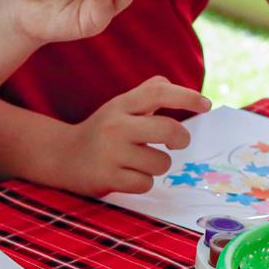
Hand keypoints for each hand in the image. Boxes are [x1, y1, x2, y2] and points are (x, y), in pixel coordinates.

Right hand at [54, 76, 212, 195]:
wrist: (62, 156)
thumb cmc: (100, 131)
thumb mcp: (119, 107)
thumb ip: (146, 94)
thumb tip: (173, 85)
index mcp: (121, 105)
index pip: (159, 92)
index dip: (187, 97)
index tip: (206, 105)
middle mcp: (116, 126)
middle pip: (169, 129)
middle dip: (181, 138)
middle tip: (179, 143)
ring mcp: (111, 153)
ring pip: (161, 162)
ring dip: (158, 165)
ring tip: (140, 163)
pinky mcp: (108, 178)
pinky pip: (145, 183)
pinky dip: (143, 182)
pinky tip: (128, 176)